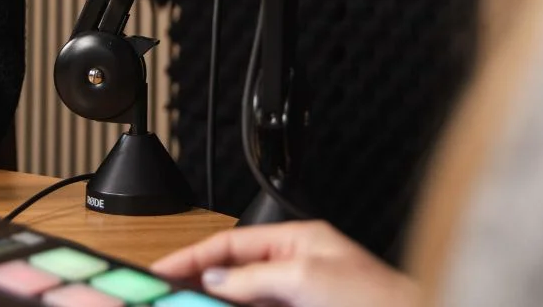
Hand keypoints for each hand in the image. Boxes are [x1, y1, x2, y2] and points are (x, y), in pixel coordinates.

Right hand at [151, 221, 420, 306]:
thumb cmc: (378, 298)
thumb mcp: (307, 278)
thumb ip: (257, 276)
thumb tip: (216, 280)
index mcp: (300, 241)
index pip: (233, 244)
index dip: (194, 257)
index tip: (163, 271)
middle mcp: (300, 268)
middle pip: (235, 275)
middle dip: (201, 284)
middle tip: (169, 296)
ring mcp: (303, 297)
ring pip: (246, 300)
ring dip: (219, 304)